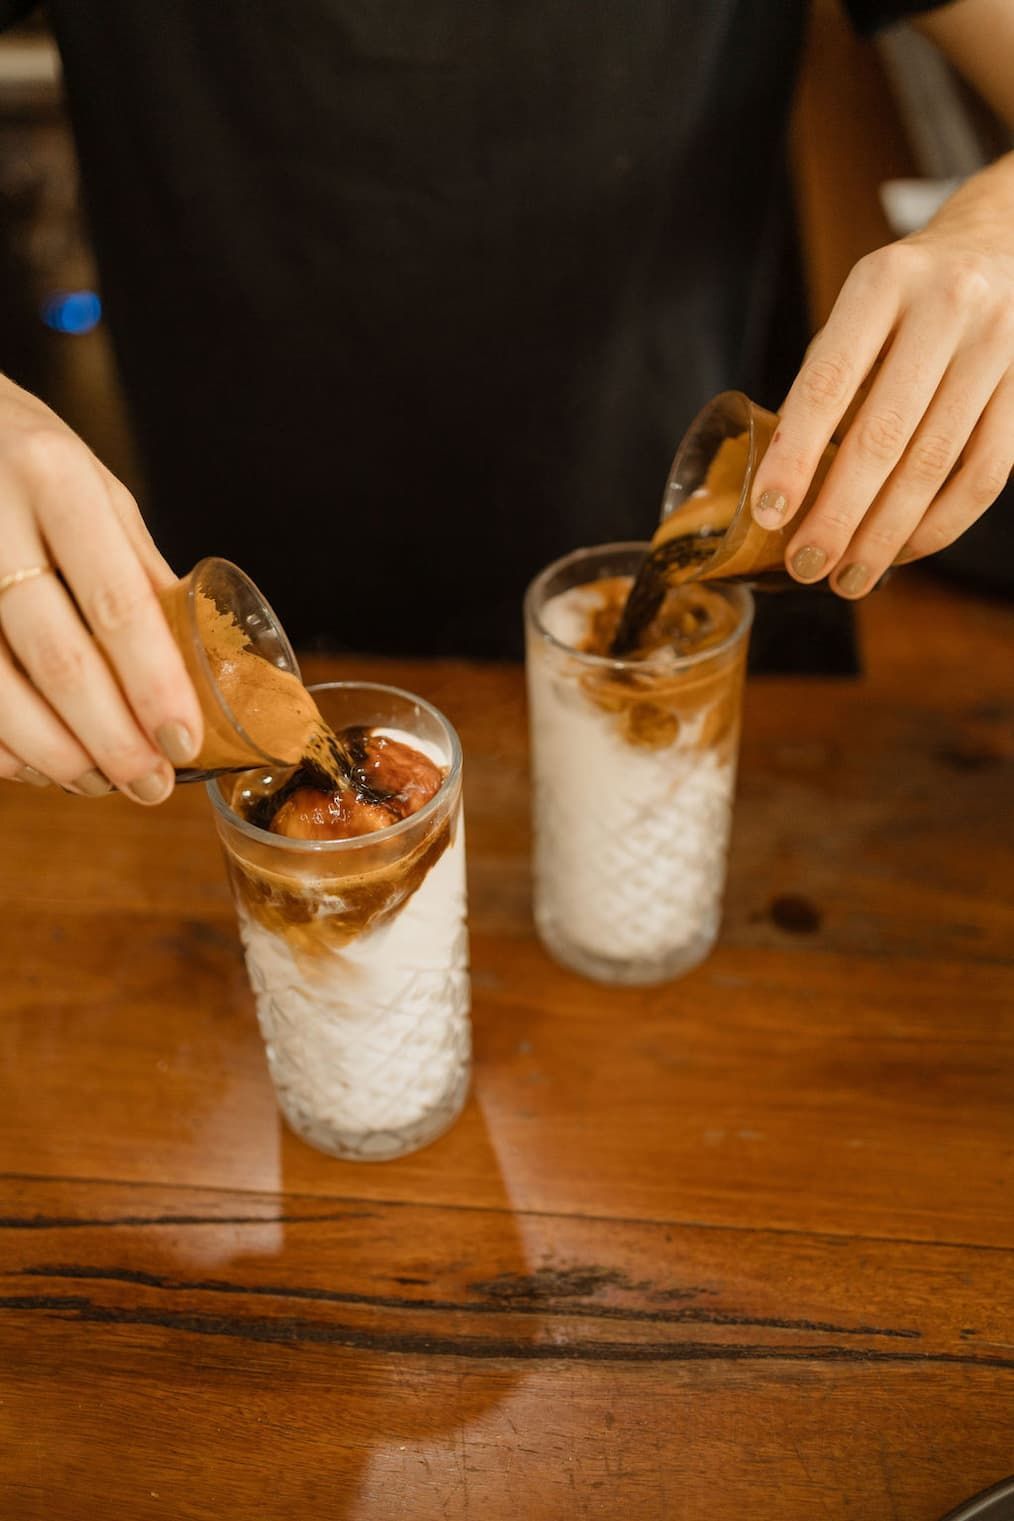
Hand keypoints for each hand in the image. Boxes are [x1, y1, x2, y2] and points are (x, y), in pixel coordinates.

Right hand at [0, 375, 202, 799]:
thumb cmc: (28, 458)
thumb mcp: (96, 488)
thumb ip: (138, 568)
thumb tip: (197, 659)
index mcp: (57, 482)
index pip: (116, 604)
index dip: (152, 684)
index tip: (181, 742)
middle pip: (56, 658)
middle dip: (109, 739)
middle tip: (148, 785)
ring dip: (52, 753)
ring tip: (96, 783)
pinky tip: (34, 763)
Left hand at [751, 152, 1013, 597]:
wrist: (1004, 240)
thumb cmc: (909, 293)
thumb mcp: (859, 309)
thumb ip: (828, 382)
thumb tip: (785, 484)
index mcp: (882, 284)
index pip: (829, 383)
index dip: (795, 455)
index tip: (767, 512)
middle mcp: (946, 308)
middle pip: (884, 436)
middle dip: (839, 514)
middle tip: (805, 564)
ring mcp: (997, 345)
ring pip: (936, 464)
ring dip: (886, 534)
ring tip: (847, 578)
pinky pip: (986, 473)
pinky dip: (941, 523)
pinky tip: (904, 551)